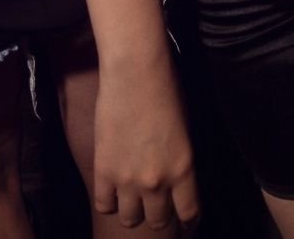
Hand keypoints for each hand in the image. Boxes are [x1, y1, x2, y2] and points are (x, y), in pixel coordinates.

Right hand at [94, 70, 198, 229]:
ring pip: (130, 218)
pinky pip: (104, 205)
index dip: (188, 220)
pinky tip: (114, 192)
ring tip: (134, 200)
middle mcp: (157, 181)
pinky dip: (109, 202)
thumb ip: (182, 157)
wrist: (135, 73)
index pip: (189, 212)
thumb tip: (179, 173)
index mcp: (184, 167)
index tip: (186, 220)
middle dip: (159, 215)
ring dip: (133, 211)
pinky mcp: (103, 172)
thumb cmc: (168, 89)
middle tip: (158, 207)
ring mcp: (127, 180)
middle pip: (158, 221)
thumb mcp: (187, 127)